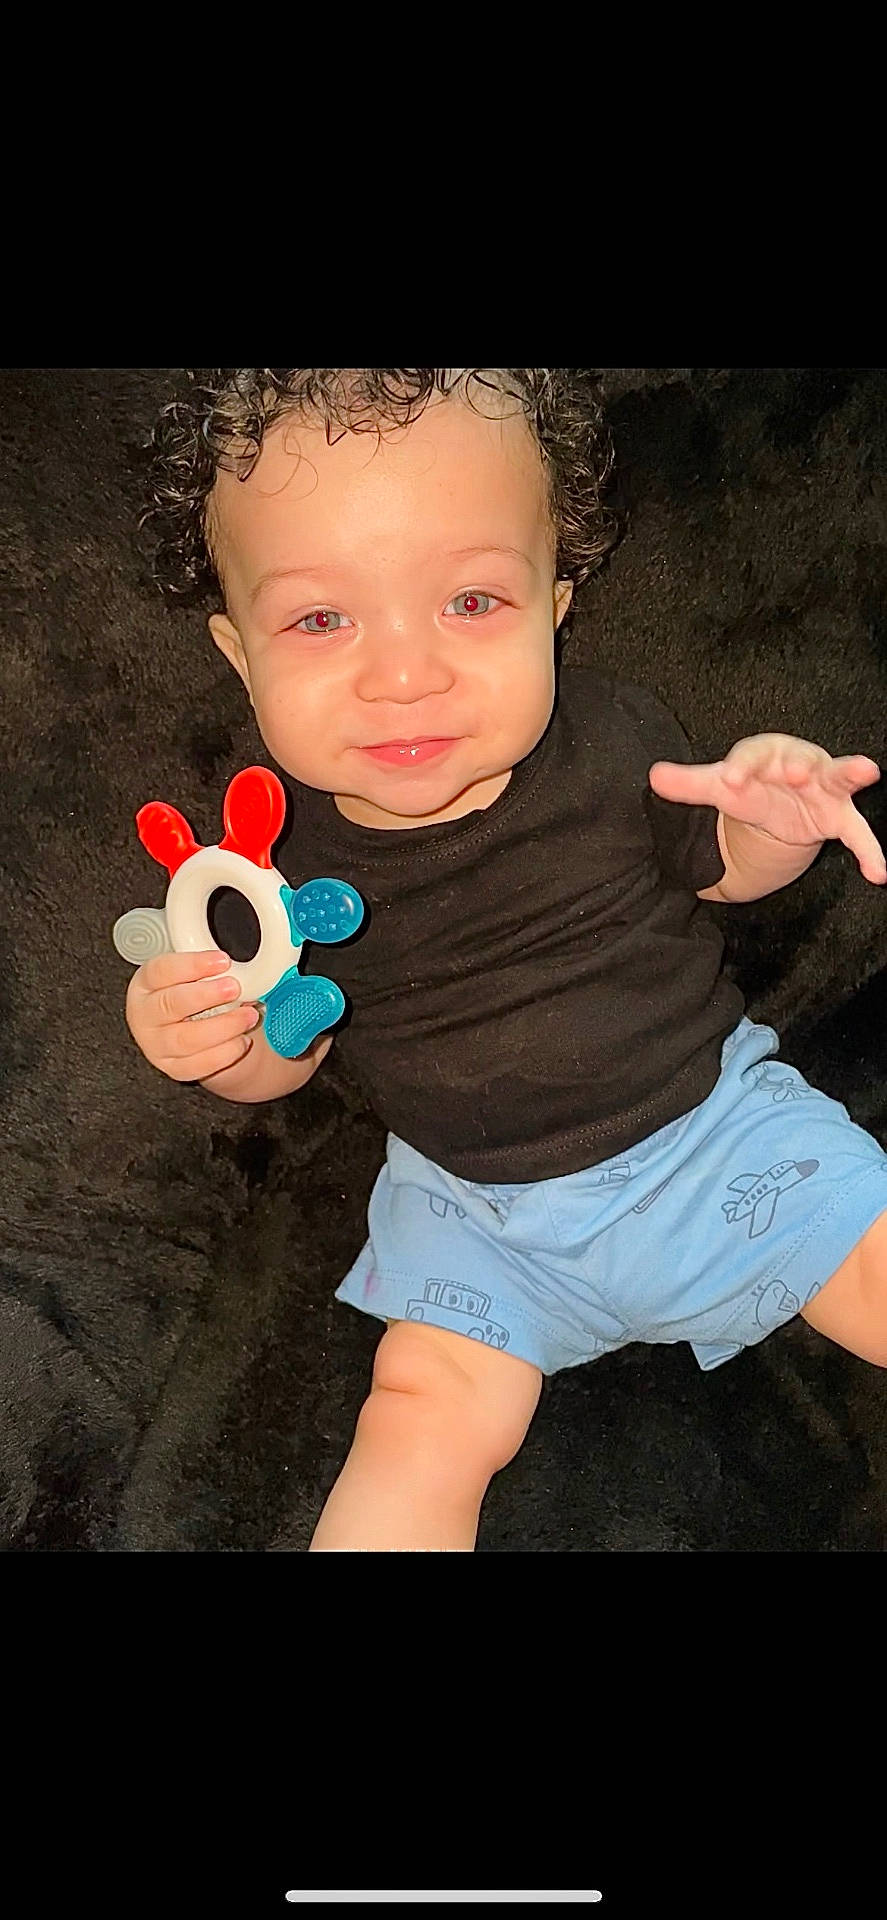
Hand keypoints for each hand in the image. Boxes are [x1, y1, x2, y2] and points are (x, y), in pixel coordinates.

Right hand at [125, 950, 261, 1081]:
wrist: (198, 1034)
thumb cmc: (196, 998)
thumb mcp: (197, 977)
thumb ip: (212, 969)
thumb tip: (246, 968)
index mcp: (146, 984)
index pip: (162, 971)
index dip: (193, 965)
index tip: (222, 961)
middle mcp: (145, 1015)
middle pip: (170, 1004)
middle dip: (206, 995)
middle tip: (234, 988)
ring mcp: (155, 1045)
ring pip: (185, 1039)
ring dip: (222, 1026)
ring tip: (248, 1015)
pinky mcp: (172, 1068)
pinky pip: (198, 1064)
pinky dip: (224, 1053)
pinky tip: (241, 1040)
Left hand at [649, 733, 886, 884]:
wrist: (781, 798)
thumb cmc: (751, 785)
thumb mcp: (720, 787)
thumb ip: (690, 785)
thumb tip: (654, 776)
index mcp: (764, 755)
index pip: (750, 757)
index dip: (740, 767)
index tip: (728, 780)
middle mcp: (798, 764)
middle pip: (801, 759)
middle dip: (800, 764)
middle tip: (797, 771)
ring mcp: (823, 789)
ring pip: (840, 777)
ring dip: (851, 773)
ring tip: (867, 771)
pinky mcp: (839, 816)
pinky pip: (858, 833)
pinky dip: (870, 851)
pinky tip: (879, 873)